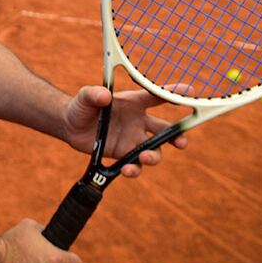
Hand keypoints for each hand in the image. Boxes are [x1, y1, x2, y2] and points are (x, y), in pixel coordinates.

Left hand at [63, 85, 187, 177]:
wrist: (70, 126)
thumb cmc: (82, 106)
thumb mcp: (85, 97)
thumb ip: (93, 95)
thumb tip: (103, 96)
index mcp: (134, 103)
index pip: (158, 97)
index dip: (175, 94)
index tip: (191, 92)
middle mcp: (138, 122)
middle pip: (165, 130)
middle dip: (178, 136)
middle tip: (181, 143)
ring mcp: (132, 140)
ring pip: (153, 151)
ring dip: (154, 156)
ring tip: (144, 157)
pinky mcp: (123, 155)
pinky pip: (135, 165)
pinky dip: (134, 169)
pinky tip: (127, 169)